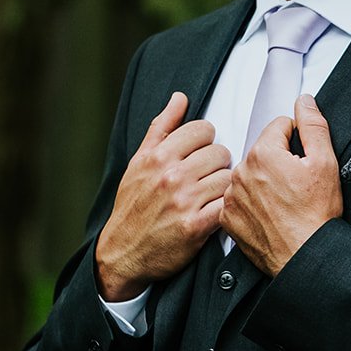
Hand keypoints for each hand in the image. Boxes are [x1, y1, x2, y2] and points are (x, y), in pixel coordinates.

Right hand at [96, 91, 231, 298]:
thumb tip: (180, 97)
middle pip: (220, 152)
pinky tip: (214, 211)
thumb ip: (162, 128)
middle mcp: (170, 176)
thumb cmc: (133, 205)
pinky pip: (227, 205)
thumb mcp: (139, 162)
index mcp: (157, 156)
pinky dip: (225, 208)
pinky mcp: (196, 226)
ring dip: (223, 187)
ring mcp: (184, 201)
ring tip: (210, 195)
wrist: (122, 253)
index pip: (203, 129)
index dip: (205, 141)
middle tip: (206, 177)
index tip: (199, 155)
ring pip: (228, 178)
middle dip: (216, 164)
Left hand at [220, 94, 341, 276]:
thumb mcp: (325, 162)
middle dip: (278, 162)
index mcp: (263, 153)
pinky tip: (269, 214)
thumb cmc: (316, 215)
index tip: (303, 162)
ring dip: (264, 182)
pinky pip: (238, 199)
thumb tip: (304, 101)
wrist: (306, 257)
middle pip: (262, 151)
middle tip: (296, 185)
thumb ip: (313, 125)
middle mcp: (241, 172)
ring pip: (249, 175)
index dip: (296, 142)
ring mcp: (231, 197)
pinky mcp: (227, 218)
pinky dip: (251, 203)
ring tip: (284, 202)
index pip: (278, 127)